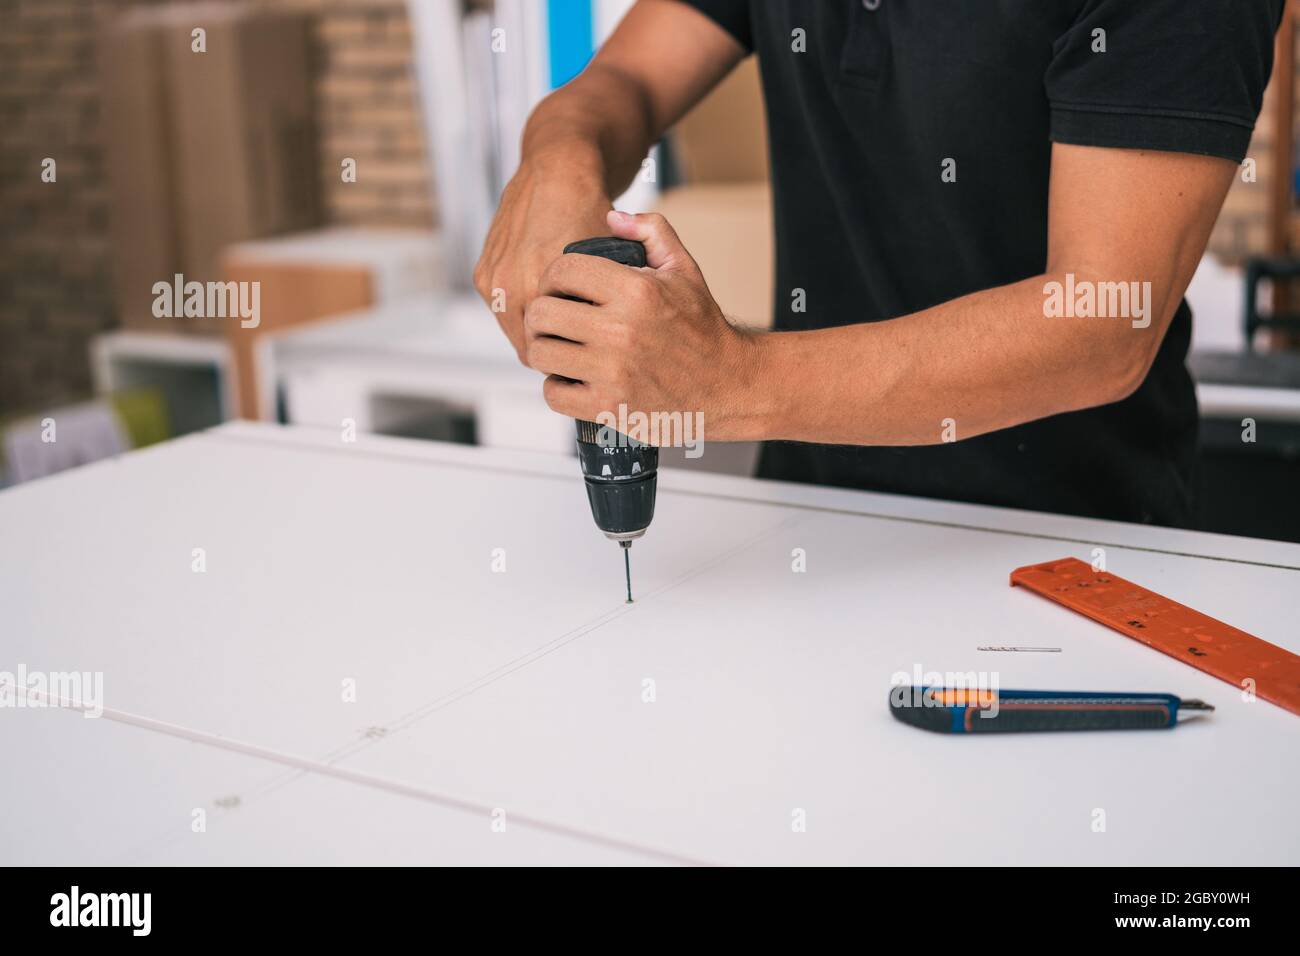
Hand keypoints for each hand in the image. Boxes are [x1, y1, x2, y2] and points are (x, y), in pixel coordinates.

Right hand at [474, 155, 611, 361]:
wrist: (557, 168)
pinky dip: (522, 313)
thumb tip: (602, 343)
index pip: (549, 347)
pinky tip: (547, 308)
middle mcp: (507, 283)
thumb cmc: (589, 210)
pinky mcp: (483, 272)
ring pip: (514, 330)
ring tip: (564, 331)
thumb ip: (597, 302)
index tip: (589, 357)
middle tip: (579, 351)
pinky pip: (502, 311)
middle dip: (552, 348)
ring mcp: (491, 278)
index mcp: (537, 282)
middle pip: (528, 345)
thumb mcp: (605, 259)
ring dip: (535, 332)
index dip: (571, 356)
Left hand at [522, 210, 763, 442]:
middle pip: (542, 314)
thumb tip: (612, 217)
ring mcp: (613, 372)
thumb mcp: (684, 269)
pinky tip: (572, 378)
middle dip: (542, 314)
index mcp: (636, 291)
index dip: (553, 277)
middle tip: (553, 319)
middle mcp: (621, 331)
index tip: (558, 289)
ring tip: (560, 347)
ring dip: (545, 350)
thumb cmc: (703, 328)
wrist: (727, 384)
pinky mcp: (609, 407)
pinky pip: (554, 394)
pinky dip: (557, 387)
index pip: (563, 272)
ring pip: (541, 354)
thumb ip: (652, 231)